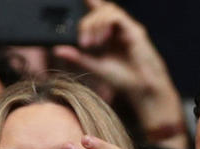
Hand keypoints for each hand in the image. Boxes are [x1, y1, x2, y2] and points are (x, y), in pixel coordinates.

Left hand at [51, 0, 186, 148]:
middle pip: (99, 9)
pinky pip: (116, 16)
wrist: (142, 88)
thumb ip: (78, 57)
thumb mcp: (95, 66)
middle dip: (86, 23)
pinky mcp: (134, 29)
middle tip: (83, 43)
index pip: (96, 11)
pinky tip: (101, 39)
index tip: (71, 3)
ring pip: (107, 9)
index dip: (88, 3)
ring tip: (91, 43)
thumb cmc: (123, 78)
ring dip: (94, 23)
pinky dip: (105, 24)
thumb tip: (58, 49)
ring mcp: (126, 27)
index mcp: (108, 33)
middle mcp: (118, 28)